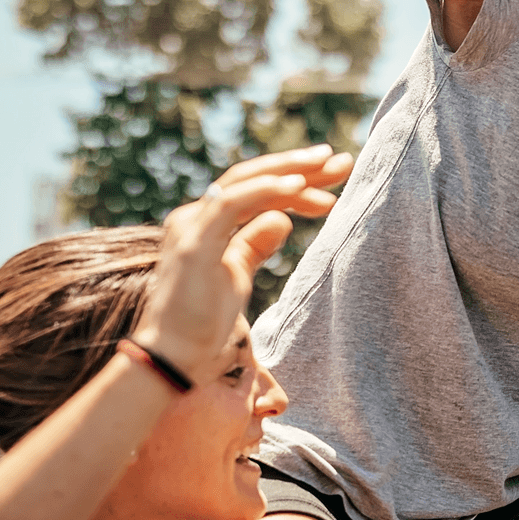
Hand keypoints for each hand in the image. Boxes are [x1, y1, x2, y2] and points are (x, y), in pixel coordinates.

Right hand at [130, 145, 352, 381]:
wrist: (174, 358)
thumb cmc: (202, 324)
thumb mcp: (237, 276)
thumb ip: (254, 245)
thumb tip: (283, 219)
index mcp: (205, 223)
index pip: (255, 190)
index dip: (296, 181)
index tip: (333, 181)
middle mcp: (195, 216)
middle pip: (253, 178)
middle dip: (301, 167)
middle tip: (345, 161)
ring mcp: (192, 226)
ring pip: (245, 181)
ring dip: (290, 171)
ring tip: (329, 165)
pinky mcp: (194, 243)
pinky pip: (230, 202)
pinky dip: (264, 189)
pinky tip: (297, 184)